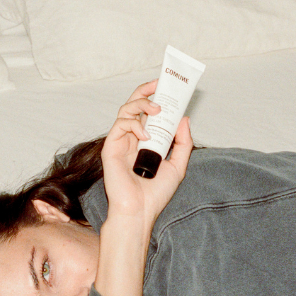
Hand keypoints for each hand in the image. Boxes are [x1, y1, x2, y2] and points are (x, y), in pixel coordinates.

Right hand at [92, 81, 193, 295]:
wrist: (140, 212)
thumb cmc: (155, 194)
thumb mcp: (178, 165)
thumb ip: (182, 142)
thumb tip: (184, 118)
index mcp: (144, 141)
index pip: (148, 113)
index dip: (156, 97)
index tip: (168, 87)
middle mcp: (131, 139)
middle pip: (134, 105)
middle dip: (145, 90)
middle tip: (159, 84)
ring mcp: (119, 143)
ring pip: (125, 110)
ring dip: (142, 104)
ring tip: (157, 109)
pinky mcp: (110, 149)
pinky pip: (120, 125)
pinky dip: (134, 125)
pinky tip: (145, 135)